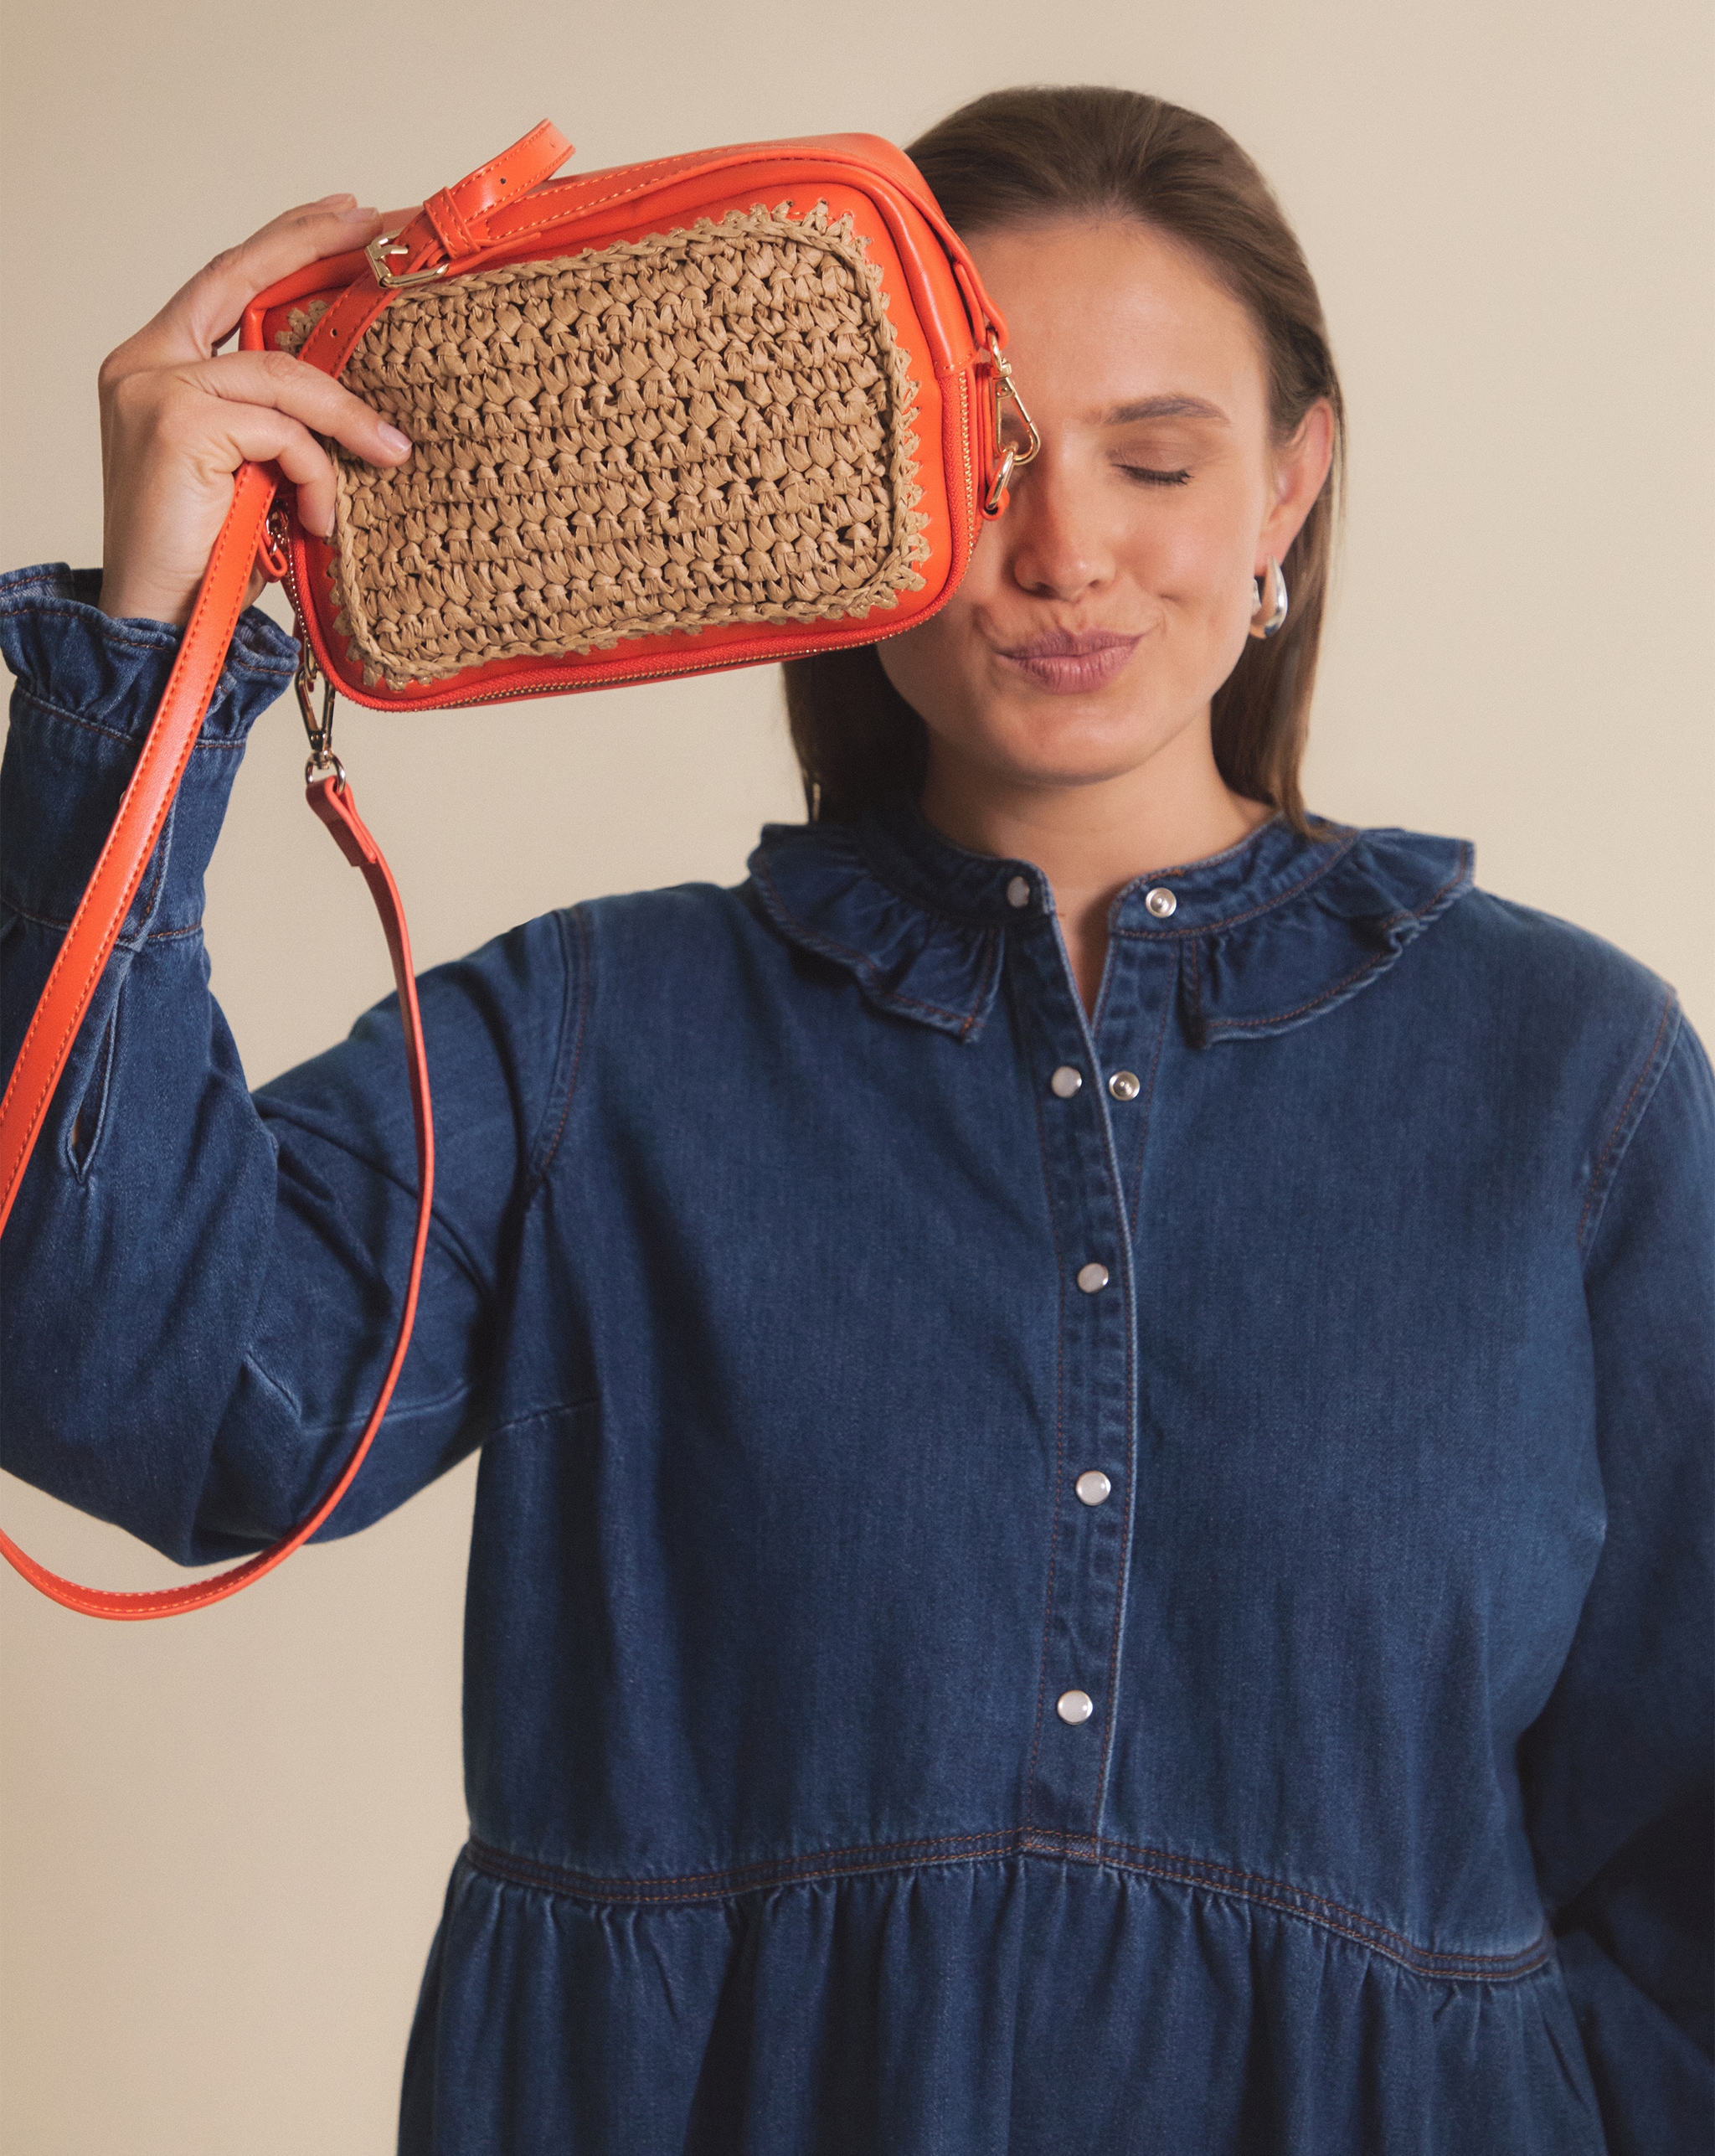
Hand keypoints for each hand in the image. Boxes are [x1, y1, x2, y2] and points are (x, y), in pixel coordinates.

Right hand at [96, 194, 418, 626]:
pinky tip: (321, 521)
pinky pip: (281, 432)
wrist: (162, 624)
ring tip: (391, 455)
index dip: (286, 242)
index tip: (348, 216)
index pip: (226, 279)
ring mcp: (155, 389)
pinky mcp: (177, 425)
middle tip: (382, 234)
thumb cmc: (214, 557)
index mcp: (157, 364)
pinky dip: (315, 475)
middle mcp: (145, 362)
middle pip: (240, 281)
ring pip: (281, 375)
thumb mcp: (256, 469)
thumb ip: (282, 420)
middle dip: (314, 251)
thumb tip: (359, 394)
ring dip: (348, 418)